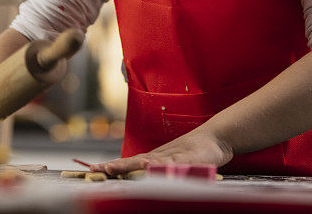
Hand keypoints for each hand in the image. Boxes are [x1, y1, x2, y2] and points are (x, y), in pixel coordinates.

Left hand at [89, 125, 233, 175]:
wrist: (216, 137)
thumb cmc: (196, 152)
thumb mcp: (176, 163)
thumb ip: (161, 169)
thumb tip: (144, 175)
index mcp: (156, 158)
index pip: (130, 162)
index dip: (113, 165)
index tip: (94, 169)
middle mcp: (161, 155)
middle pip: (134, 160)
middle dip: (115, 165)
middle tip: (97, 168)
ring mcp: (173, 156)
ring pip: (148, 161)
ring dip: (130, 165)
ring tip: (113, 168)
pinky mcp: (188, 159)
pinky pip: (172, 164)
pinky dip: (159, 166)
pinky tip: (148, 166)